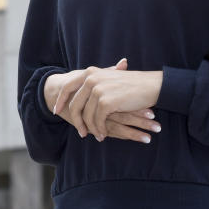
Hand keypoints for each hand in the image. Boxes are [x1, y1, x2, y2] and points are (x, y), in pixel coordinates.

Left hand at [44, 58, 161, 142]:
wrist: (151, 86)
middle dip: (76, 121)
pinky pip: (97, 121)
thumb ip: (95, 83)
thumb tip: (79, 96)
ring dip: (91, 128)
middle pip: (75, 105)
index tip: (57, 111)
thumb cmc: (132, 84)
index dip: (61, 100)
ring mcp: (98, 90)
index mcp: (90, 72)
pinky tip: (102, 135)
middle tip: (80, 132)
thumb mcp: (110, 78)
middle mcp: (91, 79)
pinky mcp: (106, 102)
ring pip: (86, 115)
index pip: (68, 87)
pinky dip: (99, 130)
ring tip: (96, 136)